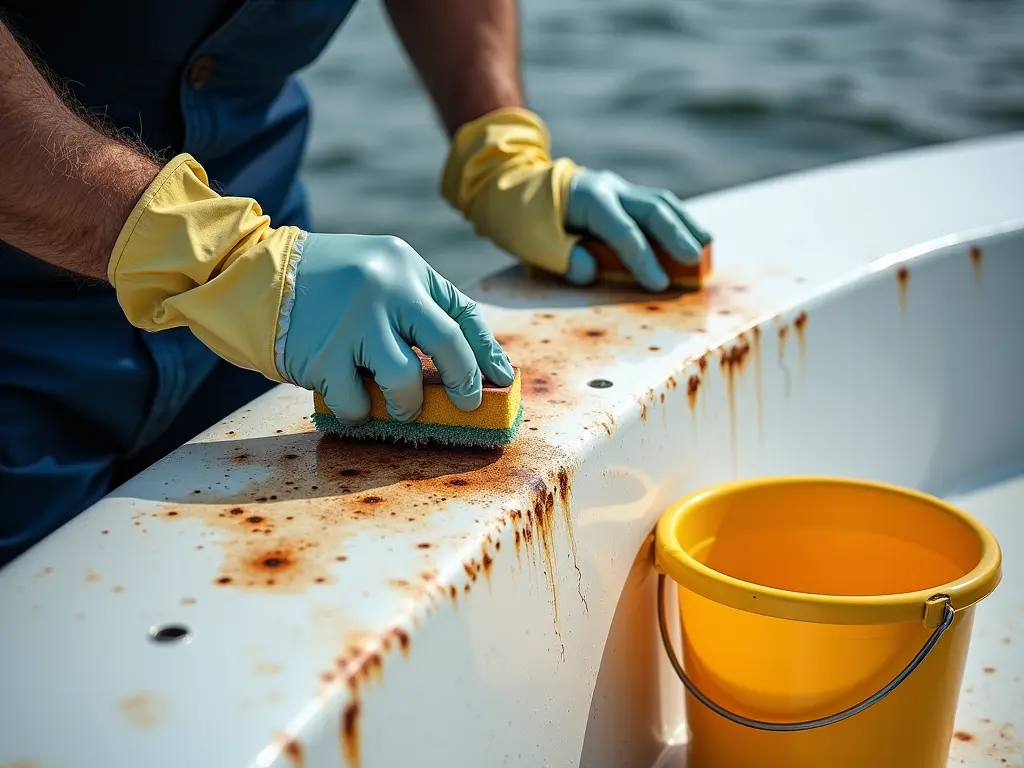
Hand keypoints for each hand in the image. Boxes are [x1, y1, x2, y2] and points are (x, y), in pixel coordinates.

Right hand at [282, 233, 513, 423]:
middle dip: (466, 382)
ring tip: (401, 407)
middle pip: (448, 342)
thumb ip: (414, 305)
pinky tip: (352, 404)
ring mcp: (353, 320)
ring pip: (405, 381)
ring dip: (409, 405)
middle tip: (468, 403)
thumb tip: (463, 363)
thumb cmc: (322, 281)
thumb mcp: (375, 271)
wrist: (250, 272)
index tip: (503, 379)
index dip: (487, 351)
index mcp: (405, 265)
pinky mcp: (323, 354)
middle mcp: (385, 287)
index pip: (463, 311)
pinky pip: (358, 402)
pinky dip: (360, 412)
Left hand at [441, 107, 710, 292]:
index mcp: (587, 197)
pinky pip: (655, 205)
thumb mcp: (533, 240)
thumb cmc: (522, 217)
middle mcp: (609, 187)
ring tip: (706, 247)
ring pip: (661, 202)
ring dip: (684, 224)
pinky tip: (692, 237)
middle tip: (696, 261)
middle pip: (652, 208)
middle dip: (676, 235)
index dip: (642, 259)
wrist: (514, 185)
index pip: (622, 230)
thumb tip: (589, 273)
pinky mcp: (622, 195)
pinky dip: (676, 220)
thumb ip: (563, 257)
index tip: (659, 284)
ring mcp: (618, 188)